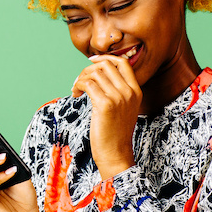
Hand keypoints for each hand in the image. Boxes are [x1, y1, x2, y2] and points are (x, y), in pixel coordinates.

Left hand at [72, 54, 141, 178]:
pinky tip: (76, 95)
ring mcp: (118, 98)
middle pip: (106, 65)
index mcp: (136, 91)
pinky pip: (88, 84)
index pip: (123, 63)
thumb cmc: (114, 132)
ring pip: (95, 73)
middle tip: (80, 81)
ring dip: (80, 78)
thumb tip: (97, 74)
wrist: (115, 153)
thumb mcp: (123, 108)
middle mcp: (129, 92)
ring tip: (76, 90)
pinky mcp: (105, 105)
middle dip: (88, 69)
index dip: (106, 58)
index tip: (91, 61)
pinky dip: (78, 86)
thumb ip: (117, 91)